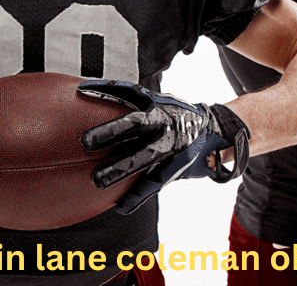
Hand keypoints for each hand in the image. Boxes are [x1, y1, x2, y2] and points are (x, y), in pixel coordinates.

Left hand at [79, 80, 249, 213]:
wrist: (215, 133)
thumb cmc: (177, 116)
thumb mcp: (160, 103)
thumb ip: (135, 103)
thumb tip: (97, 99)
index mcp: (157, 104)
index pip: (128, 92)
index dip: (105, 89)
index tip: (81, 90)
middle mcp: (163, 123)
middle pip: (133, 125)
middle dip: (110, 132)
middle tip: (85, 142)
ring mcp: (170, 146)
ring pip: (141, 158)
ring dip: (118, 169)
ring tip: (97, 180)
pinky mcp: (175, 168)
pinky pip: (153, 183)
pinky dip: (137, 196)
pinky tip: (120, 207)